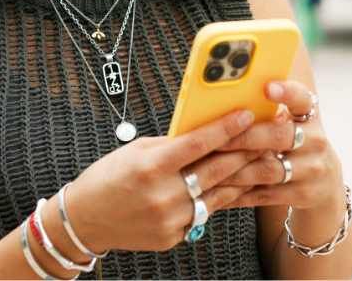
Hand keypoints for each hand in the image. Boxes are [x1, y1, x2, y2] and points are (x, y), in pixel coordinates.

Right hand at [66, 109, 257, 252]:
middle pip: (217, 170)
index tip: (246, 115)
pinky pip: (203, 214)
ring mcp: (172, 218)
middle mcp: (164, 194)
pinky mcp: (175, 236)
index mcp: (150, 166)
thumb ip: (168, 146)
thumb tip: (202, 135)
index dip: (226, 128)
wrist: (85, 219)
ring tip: (258, 163)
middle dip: (245, 151)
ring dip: (241, 178)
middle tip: (266, 137)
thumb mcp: (133, 152)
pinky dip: (215, 200)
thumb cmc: (105, 179)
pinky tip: (228, 188)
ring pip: (218, 195)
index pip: (198, 144)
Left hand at [217, 80, 343, 209]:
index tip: (267, 87)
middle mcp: (315, 141)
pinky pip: (264, 195)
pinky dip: (236, 193)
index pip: (302, 98)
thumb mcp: (289, 125)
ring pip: (267, 169)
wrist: (324, 184)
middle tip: (214, 138)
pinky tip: (213, 191)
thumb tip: (213, 100)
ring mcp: (312, 170)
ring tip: (205, 167)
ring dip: (233, 169)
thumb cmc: (291, 144)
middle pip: (278, 136)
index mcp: (308, 117)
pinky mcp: (303, 195)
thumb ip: (265, 114)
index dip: (286, 92)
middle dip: (243, 137)